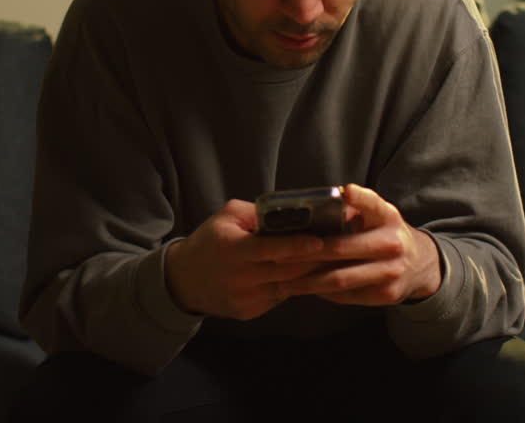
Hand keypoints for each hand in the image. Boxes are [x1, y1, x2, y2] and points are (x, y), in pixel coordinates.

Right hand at [164, 199, 325, 319]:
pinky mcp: (249, 312)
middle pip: (286, 272)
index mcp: (234, 250)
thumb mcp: (227, 217)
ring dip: (310, 277)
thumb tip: (291, 212)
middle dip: (315, 262)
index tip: (320, 242)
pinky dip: (294, 288)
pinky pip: (278, 299)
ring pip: (287, 288)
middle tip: (341, 251)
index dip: (297, 247)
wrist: (183, 280)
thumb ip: (256, 213)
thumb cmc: (210, 241)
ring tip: (333, 264)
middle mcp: (241, 278)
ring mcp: (246, 298)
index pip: (271, 250)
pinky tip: (310, 278)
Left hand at [279, 184, 442, 305]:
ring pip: (340, 278)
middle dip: (306, 254)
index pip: (373, 205)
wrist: (420, 265)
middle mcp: (393, 243)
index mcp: (387, 217)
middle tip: (277, 255)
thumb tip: (310, 206)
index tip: (345, 192)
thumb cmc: (384, 233)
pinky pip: (346, 295)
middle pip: (342, 249)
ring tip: (282, 279)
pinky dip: (322, 292)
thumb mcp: (376, 216)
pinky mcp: (386, 294)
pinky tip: (303, 288)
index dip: (360, 199)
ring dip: (308, 280)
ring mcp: (391, 271)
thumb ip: (352, 209)